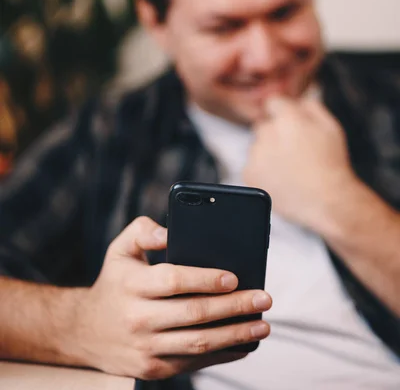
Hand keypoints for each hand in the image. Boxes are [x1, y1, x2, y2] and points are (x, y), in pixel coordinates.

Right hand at [68, 217, 271, 379]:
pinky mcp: (153, 368)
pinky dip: (223, 355)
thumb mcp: (120, 249)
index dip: (206, 279)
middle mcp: (138, 318)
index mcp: (131, 285)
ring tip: (262, 325)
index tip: (234, 277)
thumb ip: (144, 231)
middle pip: (194, 314)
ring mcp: (146, 348)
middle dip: (234, 307)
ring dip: (235, 335)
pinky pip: (194, 362)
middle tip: (263, 299)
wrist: (84, 331)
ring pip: (199, 343)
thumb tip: (170, 232)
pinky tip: (243, 343)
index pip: (173, 281)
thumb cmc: (114, 282)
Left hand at [244, 96, 356, 231]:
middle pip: (264, 126)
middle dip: (275, 135)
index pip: (273, 103)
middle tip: (294, 152)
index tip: (288, 125)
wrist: (328, 201)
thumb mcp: (331, 127)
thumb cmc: (331, 165)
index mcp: (288, 118)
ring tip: (290, 169)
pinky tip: (281, 179)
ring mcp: (256, 154)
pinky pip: (252, 166)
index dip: (282, 113)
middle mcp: (268, 133)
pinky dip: (262, 171)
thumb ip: (311, 107)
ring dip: (268, 153)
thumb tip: (297, 101)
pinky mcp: (249, 174)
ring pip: (258, 147)